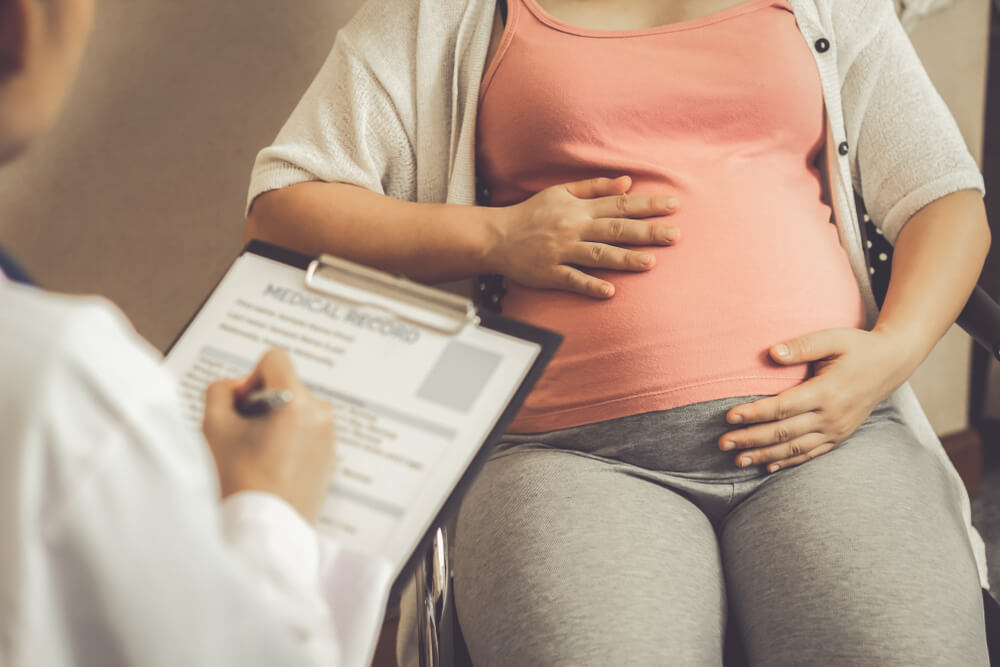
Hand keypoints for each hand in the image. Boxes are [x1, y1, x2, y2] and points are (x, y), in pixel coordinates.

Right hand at [203, 349, 336, 522]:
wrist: (263, 532)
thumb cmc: (237, 481)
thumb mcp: (213, 428)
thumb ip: (220, 392)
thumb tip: (237, 388)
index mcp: (297, 402)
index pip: (275, 359)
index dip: (251, 377)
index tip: (242, 407)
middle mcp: (321, 415)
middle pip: (286, 386)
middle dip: (262, 403)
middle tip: (243, 435)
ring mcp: (329, 438)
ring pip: (296, 411)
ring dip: (275, 422)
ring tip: (256, 456)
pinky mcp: (330, 459)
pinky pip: (306, 434)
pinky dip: (289, 442)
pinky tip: (271, 469)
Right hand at [485, 175, 678, 297]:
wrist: (496, 236)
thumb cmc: (531, 214)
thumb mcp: (560, 192)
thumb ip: (594, 188)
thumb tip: (626, 183)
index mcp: (578, 209)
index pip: (619, 205)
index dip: (647, 205)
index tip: (673, 206)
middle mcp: (573, 228)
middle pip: (615, 229)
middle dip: (646, 232)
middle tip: (675, 235)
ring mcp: (562, 251)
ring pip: (598, 254)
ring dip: (624, 259)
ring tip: (651, 262)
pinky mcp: (550, 273)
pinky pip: (573, 280)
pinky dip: (590, 285)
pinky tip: (610, 292)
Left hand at [718, 328, 916, 471]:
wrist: (893, 364)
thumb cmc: (858, 347)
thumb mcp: (833, 338)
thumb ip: (802, 346)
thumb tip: (771, 353)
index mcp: (826, 392)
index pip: (782, 408)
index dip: (754, 414)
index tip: (729, 417)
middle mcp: (831, 416)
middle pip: (784, 433)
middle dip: (751, 439)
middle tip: (723, 443)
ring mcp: (837, 430)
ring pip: (795, 449)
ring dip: (765, 456)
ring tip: (738, 460)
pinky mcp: (840, 436)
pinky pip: (811, 454)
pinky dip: (789, 462)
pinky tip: (768, 467)